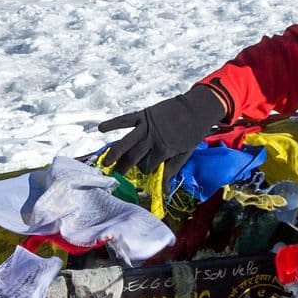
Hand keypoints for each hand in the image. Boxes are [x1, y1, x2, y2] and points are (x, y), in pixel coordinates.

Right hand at [98, 83, 227, 174]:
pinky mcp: (143, 115)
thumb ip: (173, 169)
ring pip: (126, 142)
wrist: (197, 108)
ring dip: (114, 153)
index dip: (144, 173)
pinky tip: (100, 128)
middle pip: (134, 157)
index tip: (140, 176)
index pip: (148, 167)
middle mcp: (152, 138)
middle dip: (123, 168)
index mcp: (164, 149)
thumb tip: (164, 189)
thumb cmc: (193, 132)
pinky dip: (113, 123)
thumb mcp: (186, 153)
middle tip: (113, 176)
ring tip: (105, 163)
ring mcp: (146, 126)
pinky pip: (125, 120)